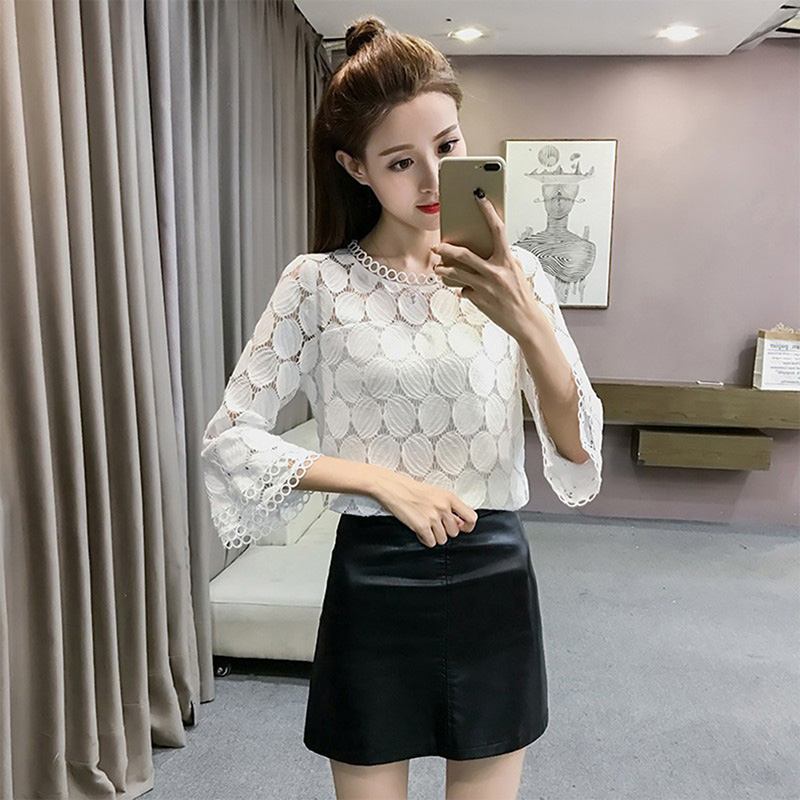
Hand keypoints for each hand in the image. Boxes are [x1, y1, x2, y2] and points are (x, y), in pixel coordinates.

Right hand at [372, 470, 477, 547]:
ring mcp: (433, 517)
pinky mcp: (422, 526)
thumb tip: (458, 522)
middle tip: (435, 524)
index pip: (471, 517)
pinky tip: (420, 530)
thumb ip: (449, 507)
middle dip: (445, 531)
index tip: (463, 528)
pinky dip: (425, 539)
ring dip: (434, 536)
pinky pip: (431, 542)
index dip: (468, 526)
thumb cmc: (411, 489)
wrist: (393, 488)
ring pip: (443, 539)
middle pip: (455, 532)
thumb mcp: (436, 493)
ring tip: (426, 526)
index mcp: (449, 497)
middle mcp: (443, 507)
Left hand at [432, 191, 540, 341]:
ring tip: (438, 268)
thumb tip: (486, 250)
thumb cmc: (521, 294)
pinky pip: (464, 290)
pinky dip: (464, 289)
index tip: (479, 198)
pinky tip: (467, 291)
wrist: (524, 320)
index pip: (497, 230)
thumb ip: (501, 260)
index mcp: (507, 260)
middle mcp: (495, 272)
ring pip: (457, 274)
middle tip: (436, 247)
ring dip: (444, 270)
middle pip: (464, 255)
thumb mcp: (515, 272)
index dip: (488, 212)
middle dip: (446, 250)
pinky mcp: (478, 300)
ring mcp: (485, 287)